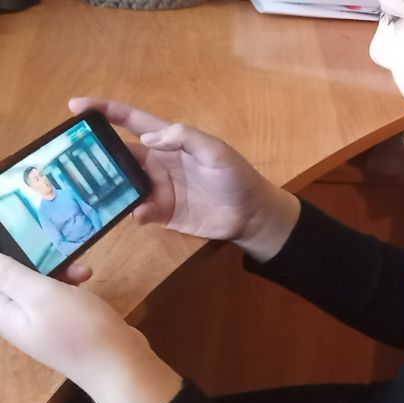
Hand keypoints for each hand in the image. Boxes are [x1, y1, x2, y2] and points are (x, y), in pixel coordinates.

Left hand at [0, 254, 180, 402]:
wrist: (119, 365)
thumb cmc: (78, 328)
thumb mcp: (42, 295)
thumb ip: (10, 275)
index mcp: (5, 316)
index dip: (8, 264)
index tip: (25, 249)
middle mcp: (21, 322)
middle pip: (17, 283)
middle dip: (37, 264)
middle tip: (58, 256)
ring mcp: (47, 326)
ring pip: (43, 288)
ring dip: (60, 274)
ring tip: (84, 271)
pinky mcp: (69, 327)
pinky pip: (63, 299)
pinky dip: (74, 287)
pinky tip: (90, 282)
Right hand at [68, 98, 299, 261]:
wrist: (250, 214)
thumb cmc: (235, 176)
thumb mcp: (214, 150)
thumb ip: (182, 138)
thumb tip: (146, 139)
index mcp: (168, 142)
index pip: (132, 122)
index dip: (105, 111)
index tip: (76, 106)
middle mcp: (157, 164)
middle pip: (120, 155)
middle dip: (97, 155)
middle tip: (72, 159)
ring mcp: (158, 190)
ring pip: (124, 185)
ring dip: (109, 187)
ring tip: (91, 190)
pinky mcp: (163, 214)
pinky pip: (140, 211)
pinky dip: (135, 211)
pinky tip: (139, 213)